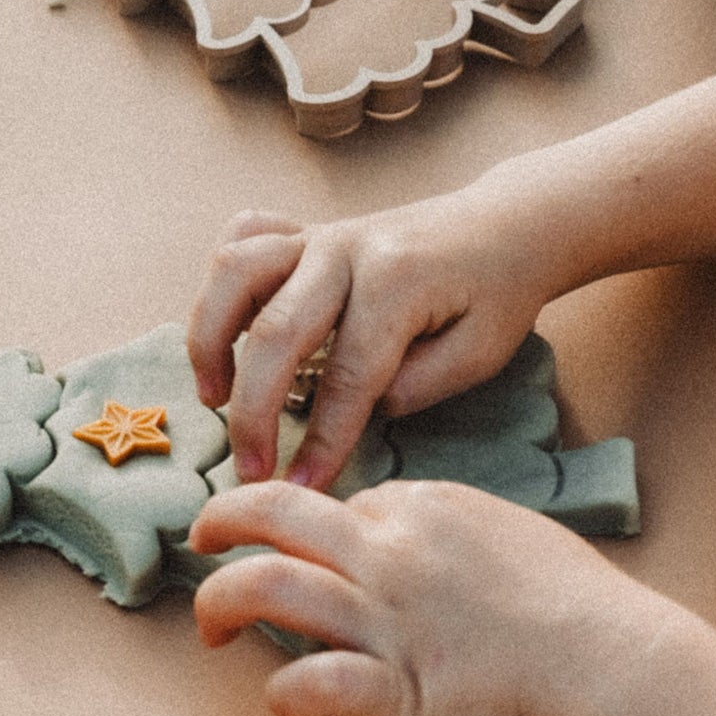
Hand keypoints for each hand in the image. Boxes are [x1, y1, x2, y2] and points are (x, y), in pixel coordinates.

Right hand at [186, 180, 552, 492]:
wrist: (506, 225)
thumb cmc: (495, 295)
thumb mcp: (480, 353)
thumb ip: (415, 386)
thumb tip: (350, 412)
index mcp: (396, 282)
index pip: (348, 376)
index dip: (321, 441)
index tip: (300, 490)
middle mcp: (347, 250)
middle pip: (274, 332)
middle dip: (252, 411)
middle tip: (249, 469)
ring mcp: (320, 234)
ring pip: (235, 272)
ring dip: (210, 338)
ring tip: (212, 397)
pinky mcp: (306, 230)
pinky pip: (243, 239)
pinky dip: (222, 284)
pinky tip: (227, 329)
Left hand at [188, 478, 659, 715]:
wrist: (615, 661)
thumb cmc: (580, 602)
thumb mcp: (512, 530)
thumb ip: (453, 527)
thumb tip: (415, 532)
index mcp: (422, 508)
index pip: (336, 506)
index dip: (311, 528)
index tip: (306, 549)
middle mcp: (391, 553)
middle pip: (274, 515)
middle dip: (220, 521)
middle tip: (200, 542)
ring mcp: (387, 620)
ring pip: (269, 587)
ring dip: (219, 602)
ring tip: (210, 628)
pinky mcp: (396, 691)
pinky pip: (315, 685)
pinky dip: (285, 693)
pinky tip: (280, 700)